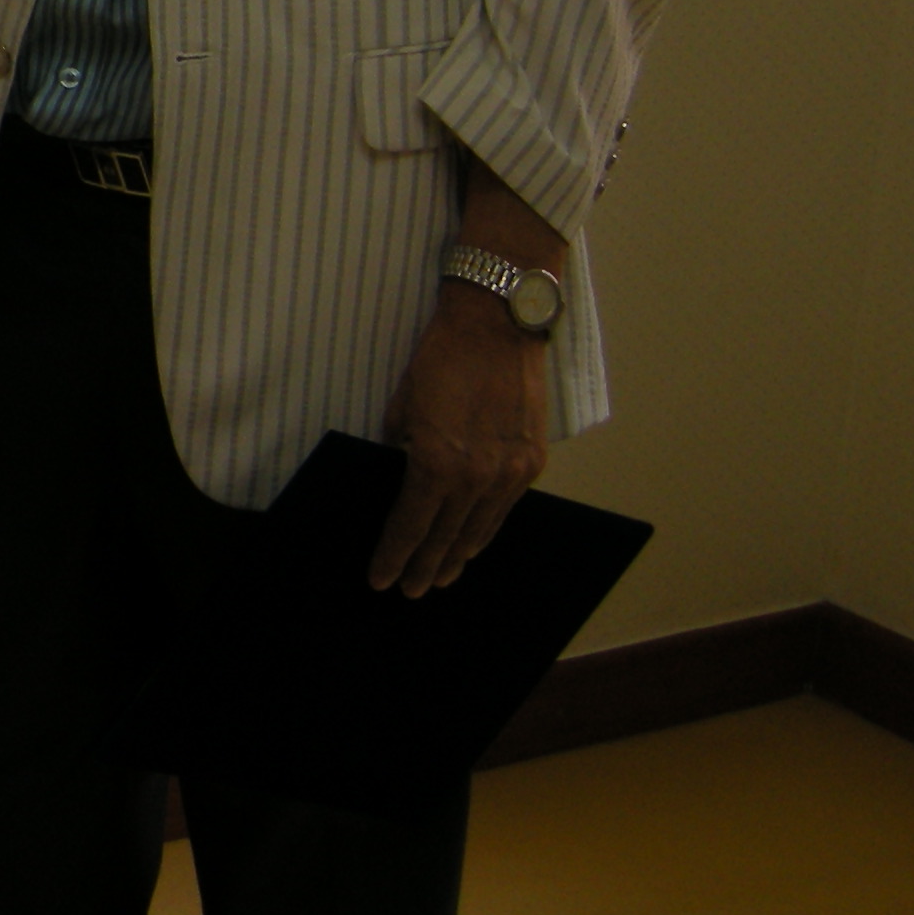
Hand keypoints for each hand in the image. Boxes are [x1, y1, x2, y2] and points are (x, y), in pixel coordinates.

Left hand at [369, 282, 552, 596]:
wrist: (496, 324)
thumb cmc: (441, 358)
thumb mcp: (402, 407)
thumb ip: (401, 450)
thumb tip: (399, 480)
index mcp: (435, 462)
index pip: (410, 526)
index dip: (394, 556)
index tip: (381, 579)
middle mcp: (476, 476)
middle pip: (445, 537)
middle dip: (424, 566)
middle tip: (410, 590)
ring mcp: (510, 472)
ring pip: (479, 530)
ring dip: (458, 556)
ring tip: (441, 577)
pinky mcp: (533, 461)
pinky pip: (505, 509)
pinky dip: (486, 530)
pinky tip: (474, 543)